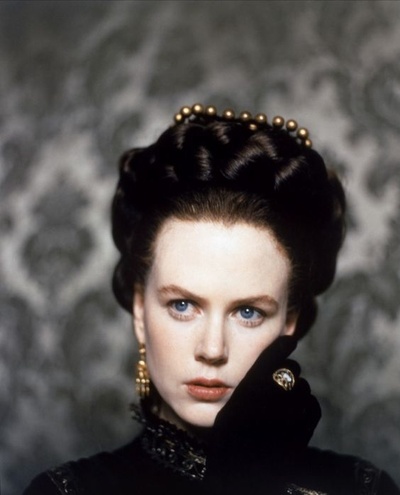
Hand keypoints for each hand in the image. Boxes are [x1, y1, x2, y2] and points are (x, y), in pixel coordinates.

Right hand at [205, 336, 320, 491]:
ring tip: (287, 406)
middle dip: (288, 373)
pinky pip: (313, 405)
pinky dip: (308, 407)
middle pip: (292, 368)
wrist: (241, 471)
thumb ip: (250, 386)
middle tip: (282, 383)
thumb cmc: (230, 439)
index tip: (289, 340)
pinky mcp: (304, 427)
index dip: (284, 344)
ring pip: (304, 387)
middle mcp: (272, 393)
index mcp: (251, 384)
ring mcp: (291, 410)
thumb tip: (267, 372)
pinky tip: (299, 414)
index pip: (275, 353)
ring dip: (298, 392)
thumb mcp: (231, 407)